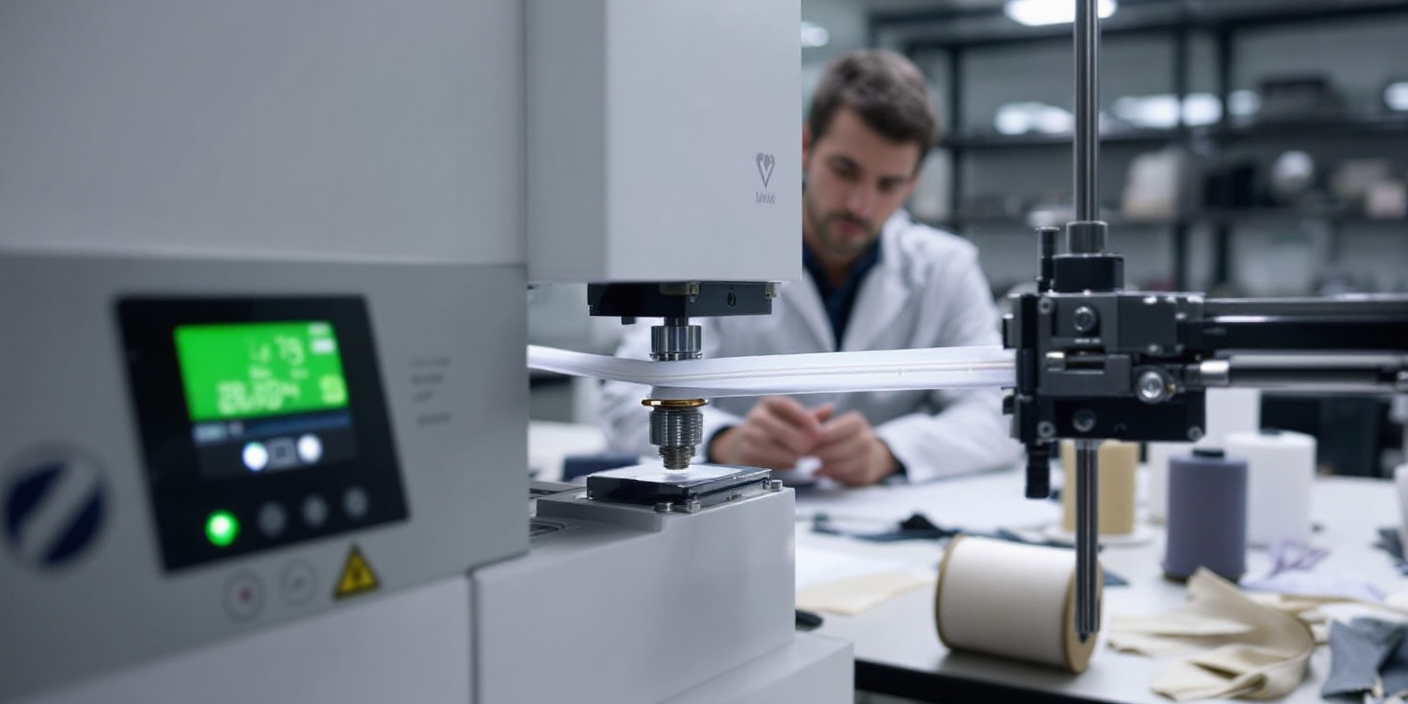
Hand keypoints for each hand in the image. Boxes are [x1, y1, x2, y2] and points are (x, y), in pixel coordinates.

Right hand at [711, 397, 833, 469]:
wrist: (745, 444)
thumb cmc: (776, 430)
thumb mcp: (792, 420)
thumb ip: (811, 416)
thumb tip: (830, 408)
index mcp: (770, 403)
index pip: (787, 406)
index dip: (804, 417)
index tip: (818, 430)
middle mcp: (756, 415)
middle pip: (778, 427)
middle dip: (798, 440)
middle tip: (811, 447)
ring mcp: (748, 433)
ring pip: (771, 445)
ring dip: (790, 454)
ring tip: (802, 457)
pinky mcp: (746, 451)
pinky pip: (764, 458)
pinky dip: (780, 462)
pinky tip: (791, 463)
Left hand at [811, 411, 899, 486]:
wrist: (873, 455)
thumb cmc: (844, 437)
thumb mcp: (835, 424)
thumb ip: (817, 420)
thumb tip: (806, 423)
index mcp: (856, 422)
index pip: (833, 430)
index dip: (818, 437)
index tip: (806, 441)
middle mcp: (866, 438)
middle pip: (835, 450)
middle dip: (818, 454)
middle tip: (803, 455)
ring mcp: (868, 457)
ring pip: (839, 465)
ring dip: (823, 467)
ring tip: (812, 466)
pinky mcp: (866, 474)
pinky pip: (844, 477)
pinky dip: (830, 476)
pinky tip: (820, 473)